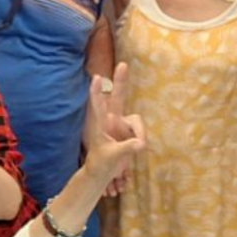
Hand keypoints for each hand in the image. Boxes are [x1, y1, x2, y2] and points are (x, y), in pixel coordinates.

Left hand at [83, 63, 147, 191]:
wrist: (103, 172)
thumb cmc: (101, 163)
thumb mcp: (111, 157)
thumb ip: (126, 149)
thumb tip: (141, 143)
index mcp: (101, 125)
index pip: (98, 106)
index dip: (96, 92)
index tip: (95, 77)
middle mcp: (112, 120)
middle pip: (118, 97)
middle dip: (121, 81)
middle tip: (123, 64)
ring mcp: (122, 125)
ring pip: (137, 121)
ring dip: (140, 133)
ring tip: (139, 147)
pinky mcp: (131, 132)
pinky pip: (141, 132)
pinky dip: (141, 140)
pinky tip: (138, 148)